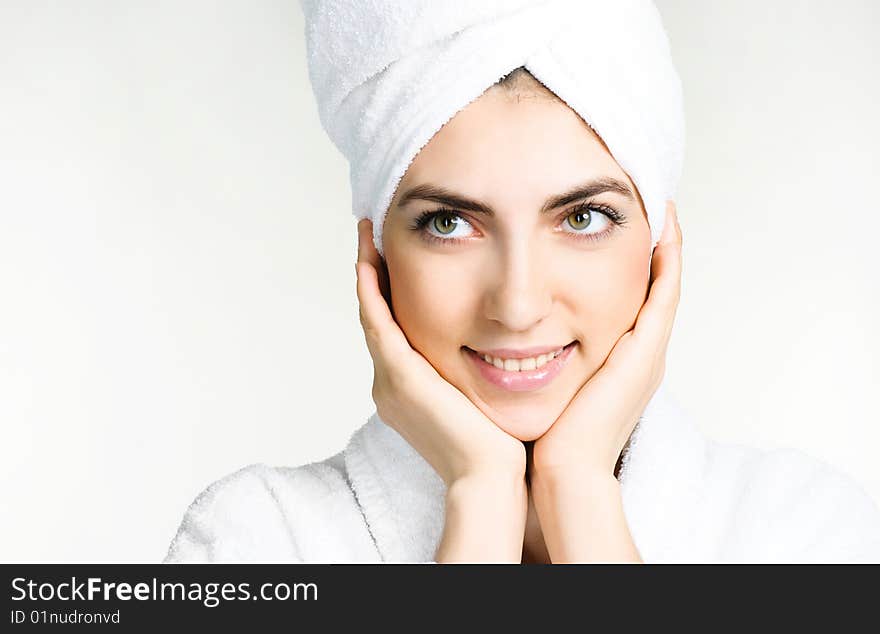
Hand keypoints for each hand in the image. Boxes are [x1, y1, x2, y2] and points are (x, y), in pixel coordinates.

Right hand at [355, 219, 526, 486]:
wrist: (492, 479)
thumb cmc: (499, 445)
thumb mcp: (482, 398)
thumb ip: (478, 370)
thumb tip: (505, 346)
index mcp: (406, 390)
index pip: (392, 330)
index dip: (389, 292)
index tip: (393, 257)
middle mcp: (388, 384)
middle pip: (375, 318)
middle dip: (373, 276)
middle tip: (373, 236)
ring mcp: (390, 381)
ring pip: (372, 315)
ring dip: (368, 273)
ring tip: (369, 236)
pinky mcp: (401, 378)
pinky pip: (378, 323)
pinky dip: (372, 291)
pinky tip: (371, 260)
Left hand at [531, 200, 682, 477]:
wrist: (562, 473)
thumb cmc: (545, 436)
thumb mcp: (540, 387)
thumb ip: (531, 360)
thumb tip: (498, 338)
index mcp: (616, 362)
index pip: (629, 301)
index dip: (630, 266)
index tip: (616, 227)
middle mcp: (640, 354)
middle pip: (654, 288)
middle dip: (653, 246)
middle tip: (648, 202)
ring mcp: (648, 353)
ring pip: (666, 285)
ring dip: (666, 244)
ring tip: (660, 201)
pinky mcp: (647, 352)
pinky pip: (665, 294)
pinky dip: (668, 260)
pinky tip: (663, 225)